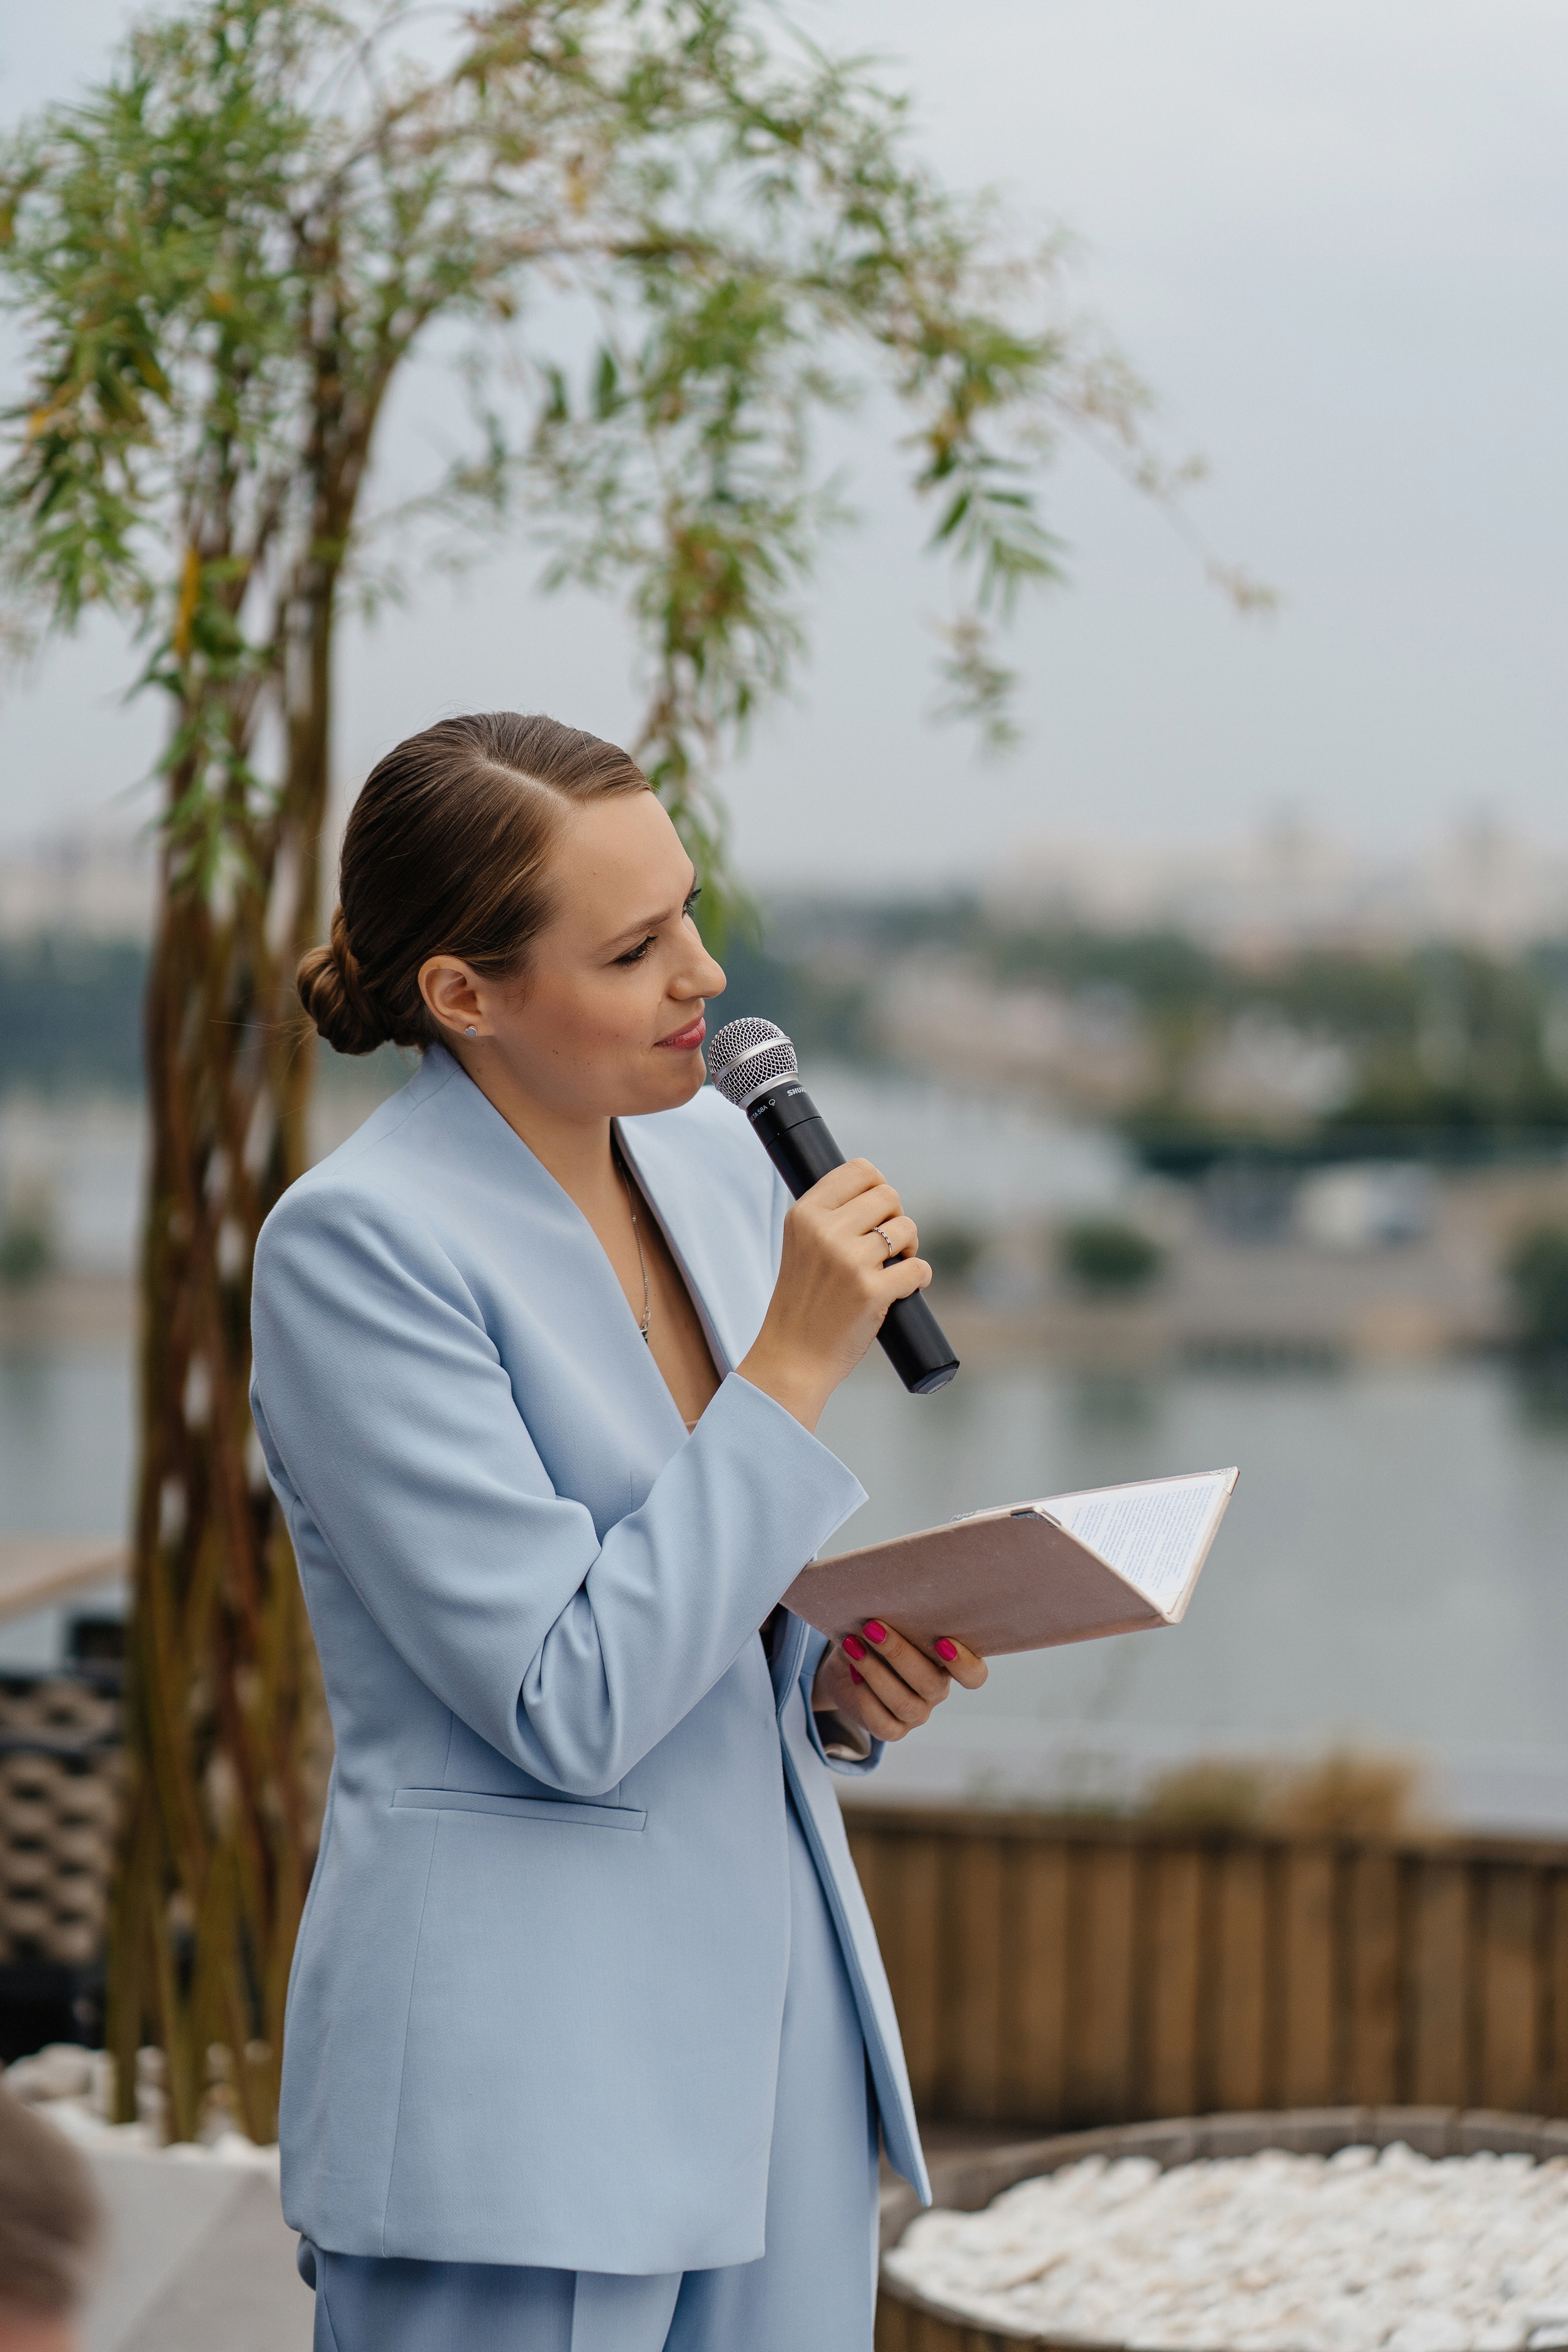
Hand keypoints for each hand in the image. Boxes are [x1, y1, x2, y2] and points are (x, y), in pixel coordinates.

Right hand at [737, 1159, 929, 1431]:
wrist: (791, 1358)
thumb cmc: (802, 1304)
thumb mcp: (801, 1247)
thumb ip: (830, 1219)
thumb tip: (879, 1194)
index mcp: (804, 1215)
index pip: (858, 1170)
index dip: (878, 1186)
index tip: (878, 1211)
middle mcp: (825, 1231)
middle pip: (888, 1196)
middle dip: (896, 1219)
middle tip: (888, 1246)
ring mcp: (849, 1261)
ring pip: (907, 1228)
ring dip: (909, 1248)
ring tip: (893, 1268)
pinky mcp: (871, 1291)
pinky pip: (919, 1268)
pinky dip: (919, 1278)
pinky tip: (904, 1289)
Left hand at [811, 1620, 986, 1742]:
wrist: (848, 1659)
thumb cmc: (877, 1630)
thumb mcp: (890, 1618)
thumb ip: (899, 1613)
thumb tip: (888, 1592)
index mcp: (949, 1662)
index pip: (974, 1675)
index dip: (964, 1663)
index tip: (943, 1641)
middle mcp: (937, 1690)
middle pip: (930, 1683)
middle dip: (899, 1654)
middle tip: (872, 1626)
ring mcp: (917, 1713)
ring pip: (904, 1703)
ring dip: (875, 1672)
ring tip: (852, 1645)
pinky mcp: (893, 1729)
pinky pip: (883, 1724)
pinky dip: (865, 1697)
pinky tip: (852, 1671)